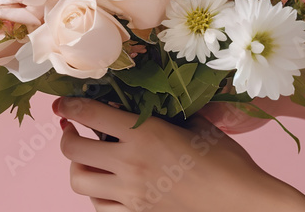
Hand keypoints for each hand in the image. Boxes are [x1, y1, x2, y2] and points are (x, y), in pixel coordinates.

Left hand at [54, 97, 304, 211]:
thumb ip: (165, 114)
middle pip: (72, 149)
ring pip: (79, 180)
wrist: (243, 206)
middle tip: (73, 128)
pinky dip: (96, 194)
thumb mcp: (197, 126)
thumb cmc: (228, 163)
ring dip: (78, 166)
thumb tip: (145, 103)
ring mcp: (131, 194)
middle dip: (67, 135)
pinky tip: (107, 185)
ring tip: (88, 158)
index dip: (68, 105)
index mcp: (144, 134)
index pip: (89, 113)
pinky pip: (99, 207)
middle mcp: (130, 164)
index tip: (61, 104)